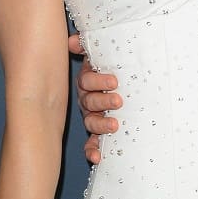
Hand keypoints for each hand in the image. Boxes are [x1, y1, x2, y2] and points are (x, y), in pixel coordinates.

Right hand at [68, 33, 121, 164]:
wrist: (125, 80)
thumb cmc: (113, 68)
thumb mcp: (101, 56)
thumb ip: (86, 46)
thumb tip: (73, 41)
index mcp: (89, 82)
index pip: (88, 82)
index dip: (98, 81)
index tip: (114, 81)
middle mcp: (88, 100)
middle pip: (90, 102)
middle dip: (104, 101)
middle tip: (118, 101)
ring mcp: (92, 116)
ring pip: (91, 122)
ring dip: (101, 125)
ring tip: (114, 126)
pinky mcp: (98, 132)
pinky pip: (92, 142)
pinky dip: (92, 150)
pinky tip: (96, 157)